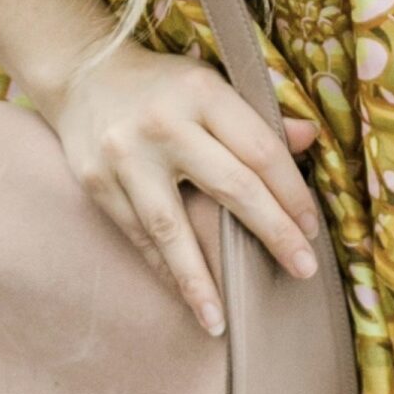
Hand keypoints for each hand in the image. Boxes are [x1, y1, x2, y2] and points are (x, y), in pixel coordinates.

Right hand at [45, 39, 325, 338]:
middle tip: (303, 270)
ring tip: (221, 320)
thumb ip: (257, 116)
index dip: (292, 194)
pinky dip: (164, 269)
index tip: (312, 229)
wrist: (82, 73)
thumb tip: (310, 140)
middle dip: (272, 233)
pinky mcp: (97, 182)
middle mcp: (164, 125)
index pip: (260, 151)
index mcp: (202, 93)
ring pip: (173, 228)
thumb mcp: (211, 83)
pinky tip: (185, 296)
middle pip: (231, 187)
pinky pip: (138, 236)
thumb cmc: (162, 84)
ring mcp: (126, 156)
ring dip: (200, 279)